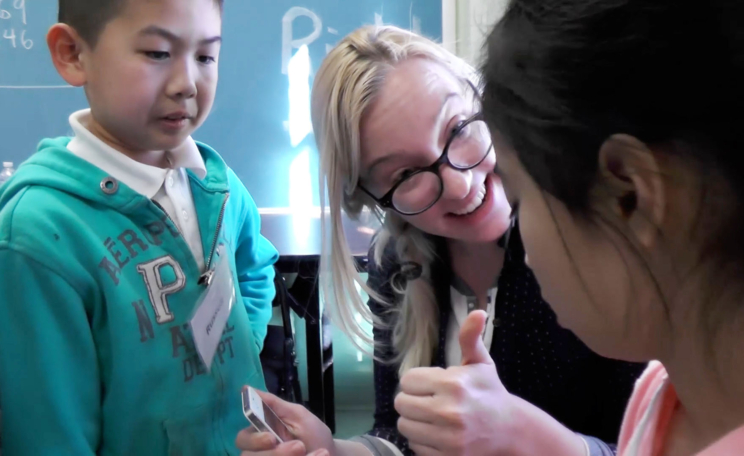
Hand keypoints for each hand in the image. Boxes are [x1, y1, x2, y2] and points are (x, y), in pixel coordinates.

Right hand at [236, 389, 333, 455]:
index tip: (271, 439)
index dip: (254, 441)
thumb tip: (246, 389)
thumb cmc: (313, 434)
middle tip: (299, 447)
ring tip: (311, 453)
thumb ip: (273, 404)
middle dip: (275, 454)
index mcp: (260, 436)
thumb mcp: (298, 416)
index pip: (242, 440)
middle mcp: (259, 453)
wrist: (332, 455)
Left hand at [394, 310, 515, 455]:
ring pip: (404, 426)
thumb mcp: (481, 363)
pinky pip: (415, 446)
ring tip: (430, 417)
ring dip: (414, 421)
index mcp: (453, 384)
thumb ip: (470, 337)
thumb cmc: (490, 393)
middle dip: (412, 400)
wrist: (511, 430)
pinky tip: (437, 433)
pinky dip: (422, 440)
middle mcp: (448, 411)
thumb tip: (477, 312)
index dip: (417, 381)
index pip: (407, 380)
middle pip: (401, 403)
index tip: (430, 384)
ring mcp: (447, 438)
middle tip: (427, 400)